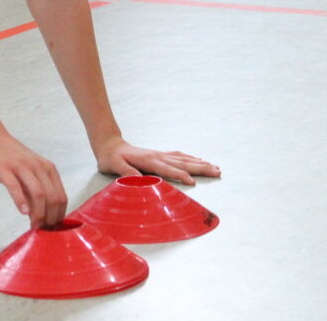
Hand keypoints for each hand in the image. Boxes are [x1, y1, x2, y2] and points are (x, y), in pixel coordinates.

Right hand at [0, 133, 66, 228]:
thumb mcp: (30, 171)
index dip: (60, 215)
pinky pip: (16, 187)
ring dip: (38, 214)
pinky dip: (21, 201)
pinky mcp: (6, 170)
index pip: (61, 196)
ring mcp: (22, 167)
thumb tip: (42, 215)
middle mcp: (38, 167)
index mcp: (48, 168)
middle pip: (52, 197)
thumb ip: (36, 190)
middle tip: (44, 231)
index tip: (54, 228)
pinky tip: (22, 212)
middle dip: (50, 218)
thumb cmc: (10, 157)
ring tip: (34, 226)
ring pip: (38, 194)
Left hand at [94, 138, 220, 184]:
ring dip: (200, 163)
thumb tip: (138, 179)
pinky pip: (179, 156)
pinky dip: (191, 158)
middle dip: (200, 168)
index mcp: (148, 161)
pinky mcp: (159, 155)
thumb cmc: (111, 158)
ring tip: (215, 167)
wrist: (109, 145)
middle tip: (217, 172)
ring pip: (184, 159)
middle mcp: (157, 156)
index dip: (180, 175)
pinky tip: (199, 160)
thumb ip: (126, 172)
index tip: (193, 182)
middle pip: (183, 162)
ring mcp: (160, 154)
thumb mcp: (114, 166)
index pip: (168, 169)